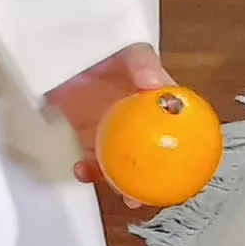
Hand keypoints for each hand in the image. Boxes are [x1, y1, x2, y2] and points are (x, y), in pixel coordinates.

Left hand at [46, 42, 172, 189]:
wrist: (57, 48)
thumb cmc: (103, 47)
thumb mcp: (128, 49)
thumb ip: (142, 63)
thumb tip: (156, 84)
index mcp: (155, 104)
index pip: (179, 132)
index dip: (186, 157)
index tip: (187, 176)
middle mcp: (136, 121)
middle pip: (151, 157)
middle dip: (152, 182)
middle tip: (147, 198)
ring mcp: (110, 129)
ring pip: (121, 164)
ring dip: (121, 183)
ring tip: (121, 194)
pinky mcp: (83, 133)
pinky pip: (89, 157)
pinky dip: (88, 169)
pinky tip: (83, 171)